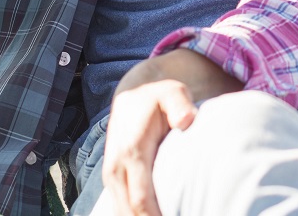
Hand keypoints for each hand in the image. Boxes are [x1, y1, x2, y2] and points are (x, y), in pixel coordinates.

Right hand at [104, 49, 241, 215]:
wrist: (133, 95)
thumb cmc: (157, 97)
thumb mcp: (172, 93)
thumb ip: (180, 106)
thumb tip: (186, 120)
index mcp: (132, 151)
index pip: (141, 198)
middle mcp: (117, 167)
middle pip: (129, 211)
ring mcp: (112, 175)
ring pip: (121, 211)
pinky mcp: (113, 179)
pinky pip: (120, 205)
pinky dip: (133, 214)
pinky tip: (153, 215)